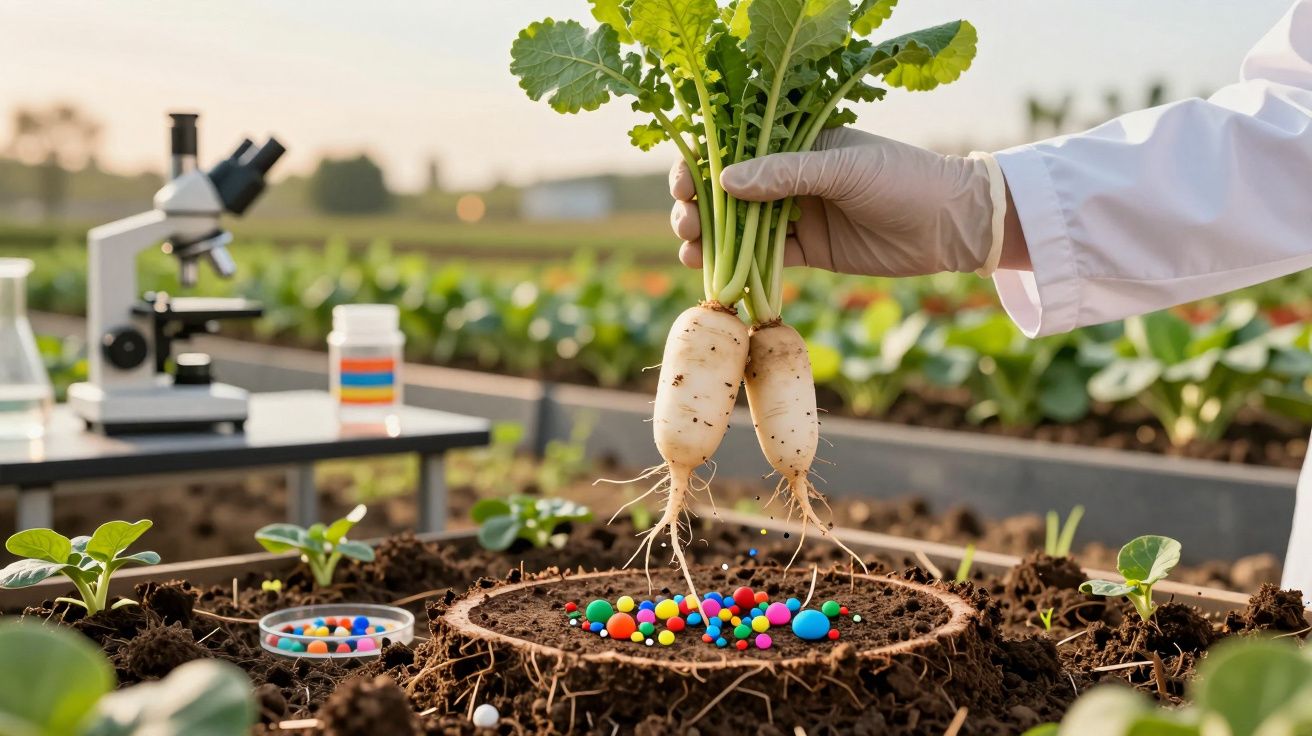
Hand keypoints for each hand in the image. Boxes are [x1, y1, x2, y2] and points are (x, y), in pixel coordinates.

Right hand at [670, 126, 1026, 276]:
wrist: (952, 224)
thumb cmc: (903, 178)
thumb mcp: (843, 169)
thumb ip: (786, 174)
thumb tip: (724, 181)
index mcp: (796, 141)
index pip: (735, 149)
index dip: (703, 164)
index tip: (683, 182)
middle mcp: (790, 177)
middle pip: (728, 191)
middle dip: (698, 205)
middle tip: (686, 222)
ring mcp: (797, 214)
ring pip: (739, 228)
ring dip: (710, 238)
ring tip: (690, 252)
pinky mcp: (808, 250)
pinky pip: (763, 259)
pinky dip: (738, 267)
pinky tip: (714, 274)